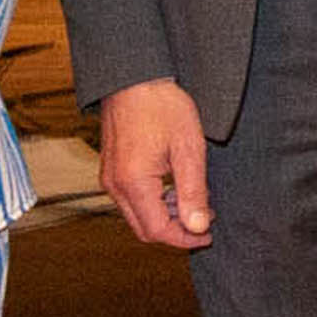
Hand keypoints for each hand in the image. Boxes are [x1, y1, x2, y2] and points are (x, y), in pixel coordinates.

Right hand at [97, 80, 214, 250]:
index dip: (185, 238)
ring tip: (194, 199)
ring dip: (165, 216)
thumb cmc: (162, 106)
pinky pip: (130, 200)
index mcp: (133, 183)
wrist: (134, 78)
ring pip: (136, 216)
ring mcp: (108, 178)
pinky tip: (174, 187)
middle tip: (204, 218)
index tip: (208, 233)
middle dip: (175, 230)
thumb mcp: (188, 149)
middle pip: (144, 229)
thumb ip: (193, 192)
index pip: (157, 231)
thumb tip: (198, 227)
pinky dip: (153, 202)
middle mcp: (114, 185)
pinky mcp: (110, 169)